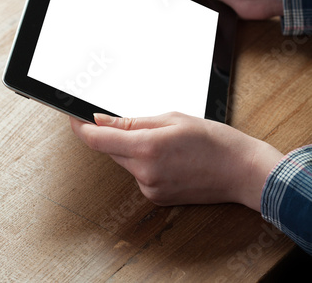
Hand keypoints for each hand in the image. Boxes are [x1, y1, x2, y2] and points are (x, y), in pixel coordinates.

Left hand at [70, 113, 282, 209]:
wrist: (240, 170)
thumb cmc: (214, 140)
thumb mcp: (172, 118)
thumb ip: (132, 122)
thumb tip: (101, 121)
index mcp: (147, 148)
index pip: (98, 140)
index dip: (80, 128)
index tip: (72, 117)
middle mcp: (144, 172)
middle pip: (111, 150)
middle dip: (114, 134)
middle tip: (135, 122)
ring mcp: (150, 188)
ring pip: (125, 161)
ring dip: (132, 148)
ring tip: (162, 138)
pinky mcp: (156, 197)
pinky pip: (138, 174)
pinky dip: (143, 161)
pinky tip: (167, 154)